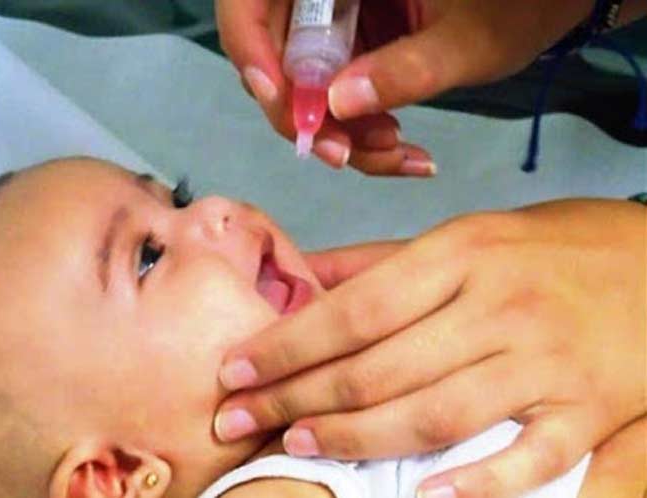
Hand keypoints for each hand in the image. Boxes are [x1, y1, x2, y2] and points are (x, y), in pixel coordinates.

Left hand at [214, 199, 645, 497]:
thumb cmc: (549, 246)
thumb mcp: (466, 234)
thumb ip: (382, 261)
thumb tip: (303, 277)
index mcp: (461, 253)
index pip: (355, 309)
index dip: (287, 344)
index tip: (234, 369)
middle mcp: (498, 306)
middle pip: (380, 367)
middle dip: (298, 397)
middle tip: (240, 418)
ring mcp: (547, 361)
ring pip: (437, 414)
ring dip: (359, 438)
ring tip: (299, 444)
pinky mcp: (592, 407)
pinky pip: (533, 457)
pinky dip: (482, 484)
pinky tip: (427, 496)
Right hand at [215, 0, 595, 174]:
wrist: (551, 3)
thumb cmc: (523, 4)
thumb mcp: (469, 41)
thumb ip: (404, 70)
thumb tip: (334, 108)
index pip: (249, 1)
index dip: (250, 52)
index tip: (287, 108)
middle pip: (271, 50)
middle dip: (304, 113)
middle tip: (343, 155)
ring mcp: (335, 17)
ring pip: (301, 81)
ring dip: (338, 130)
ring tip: (392, 153)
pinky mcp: (352, 44)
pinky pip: (332, 90)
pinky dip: (358, 127)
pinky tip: (397, 148)